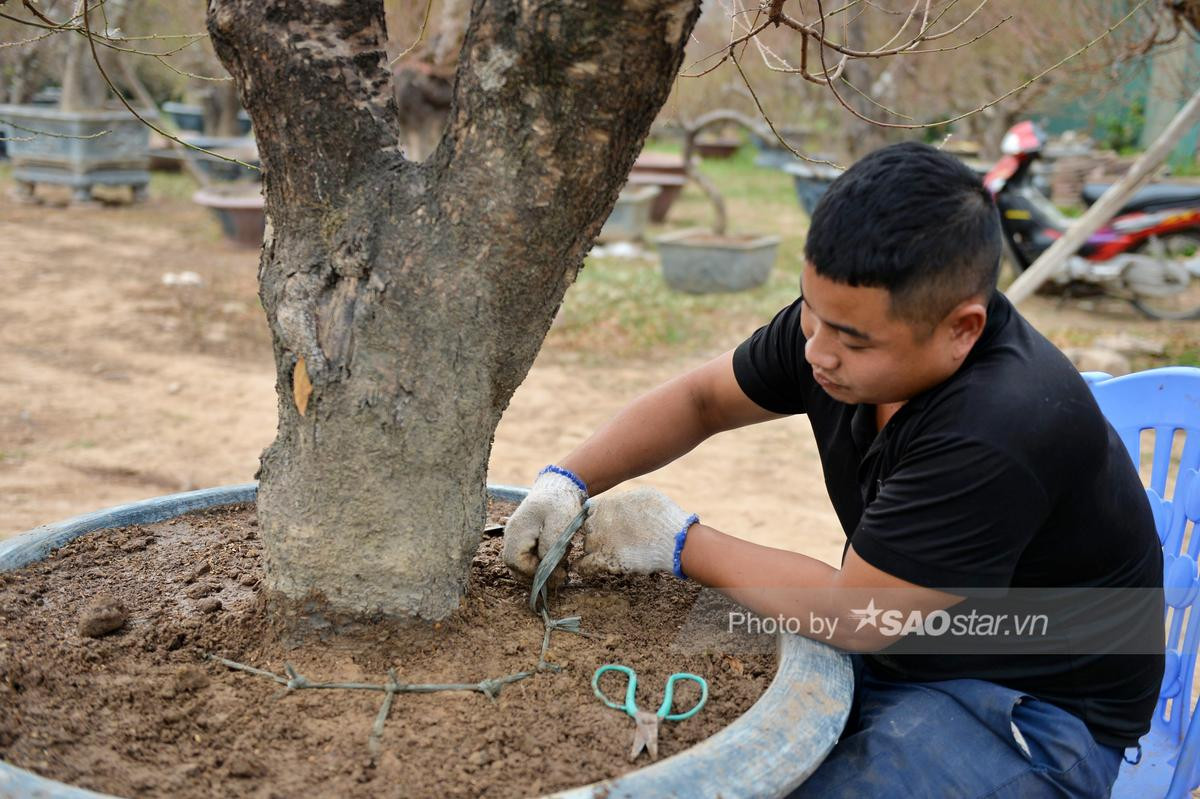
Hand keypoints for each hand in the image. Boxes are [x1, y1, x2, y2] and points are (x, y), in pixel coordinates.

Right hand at [502, 467, 586, 582]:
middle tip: (562, 570)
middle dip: (539, 573)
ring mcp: (515, 536)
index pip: (516, 563)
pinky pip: (527, 557)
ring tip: (561, 558)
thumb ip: (550, 548)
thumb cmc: (560, 503)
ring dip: (541, 568)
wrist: (559, 485)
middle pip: (516, 567)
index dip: (536, 572)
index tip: (557, 570)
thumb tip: (546, 571)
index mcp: (516, 532)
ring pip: (522, 564)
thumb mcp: (560, 525)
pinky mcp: (523, 537)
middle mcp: (511, 536)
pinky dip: (541, 561)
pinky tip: (557, 553)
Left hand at [576, 487, 694, 576]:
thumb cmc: (663, 516)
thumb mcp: (645, 496)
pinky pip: (584, 564)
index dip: (597, 516)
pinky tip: (584, 566)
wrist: (672, 540)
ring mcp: (599, 542)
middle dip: (596, 531)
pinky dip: (583, 566)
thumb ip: (627, 499)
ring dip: (593, 547)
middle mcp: (599, 522)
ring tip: (606, 551)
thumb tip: (621, 502)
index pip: (591, 510)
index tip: (604, 521)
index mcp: (607, 505)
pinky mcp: (604, 560)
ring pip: (587, 545)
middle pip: (588, 527)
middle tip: (609, 537)